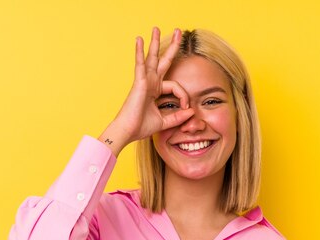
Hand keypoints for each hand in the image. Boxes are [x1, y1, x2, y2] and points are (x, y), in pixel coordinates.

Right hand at [101, 27, 194, 152]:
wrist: (128, 132)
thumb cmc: (141, 127)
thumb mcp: (165, 121)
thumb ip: (178, 116)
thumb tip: (191, 112)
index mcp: (156, 91)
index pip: (176, 86)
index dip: (184, 96)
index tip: (187, 108)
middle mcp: (151, 83)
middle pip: (163, 60)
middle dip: (172, 47)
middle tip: (179, 32)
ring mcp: (144, 81)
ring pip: (151, 57)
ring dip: (154, 42)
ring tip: (156, 28)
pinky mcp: (139, 82)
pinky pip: (140, 64)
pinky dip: (139, 52)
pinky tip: (139, 40)